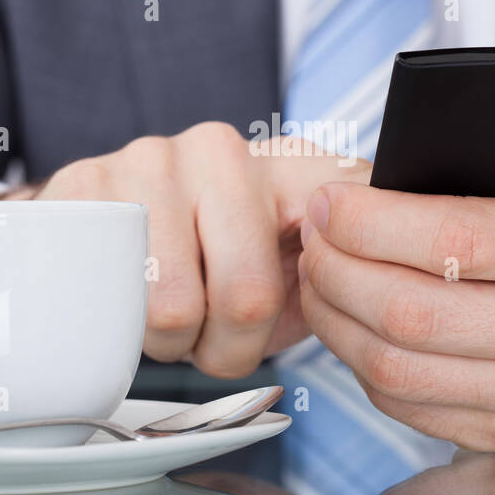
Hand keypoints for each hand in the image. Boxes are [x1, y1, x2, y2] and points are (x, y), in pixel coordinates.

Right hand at [14, 122, 368, 376]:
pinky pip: (111, 300)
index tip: (320, 310)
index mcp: (289, 162)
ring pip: (173, 309)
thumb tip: (410, 279)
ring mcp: (148, 160)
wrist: (101, 233)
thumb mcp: (293, 263)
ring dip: (174, 344)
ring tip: (174, 320)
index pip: (344, 218)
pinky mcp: (84, 186)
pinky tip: (132, 304)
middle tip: (220, 339)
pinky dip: (124, 330)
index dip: (340, 291)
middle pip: (247, 296)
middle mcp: (220, 148)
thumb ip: (353, 262)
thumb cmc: (215, 262)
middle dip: (233, 347)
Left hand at [297, 71, 494, 450]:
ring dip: (333, 317)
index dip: (374, 222)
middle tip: (311, 232)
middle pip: (412, 311)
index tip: (330, 200)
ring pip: (396, 366)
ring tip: (316, 271)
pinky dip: (358, 361)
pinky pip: (405, 404)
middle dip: (337, 267)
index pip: (459, 240)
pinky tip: (346, 320)